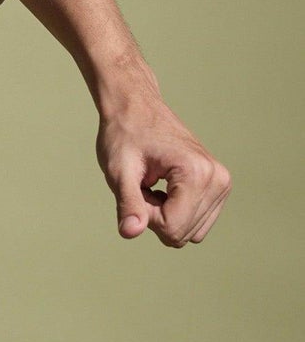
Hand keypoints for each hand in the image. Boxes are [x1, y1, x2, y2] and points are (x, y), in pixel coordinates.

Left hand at [95, 77, 231, 246]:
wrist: (137, 107)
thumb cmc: (124, 135)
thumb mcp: (119, 171)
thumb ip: (128, 203)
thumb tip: (130, 232)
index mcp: (196, 172)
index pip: (172, 228)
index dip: (146, 216)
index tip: (136, 187)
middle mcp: (218, 178)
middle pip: (183, 234)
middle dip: (156, 216)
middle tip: (143, 184)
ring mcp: (222, 183)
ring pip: (191, 232)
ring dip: (165, 215)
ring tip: (153, 184)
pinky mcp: (220, 187)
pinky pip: (197, 223)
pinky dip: (176, 212)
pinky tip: (164, 187)